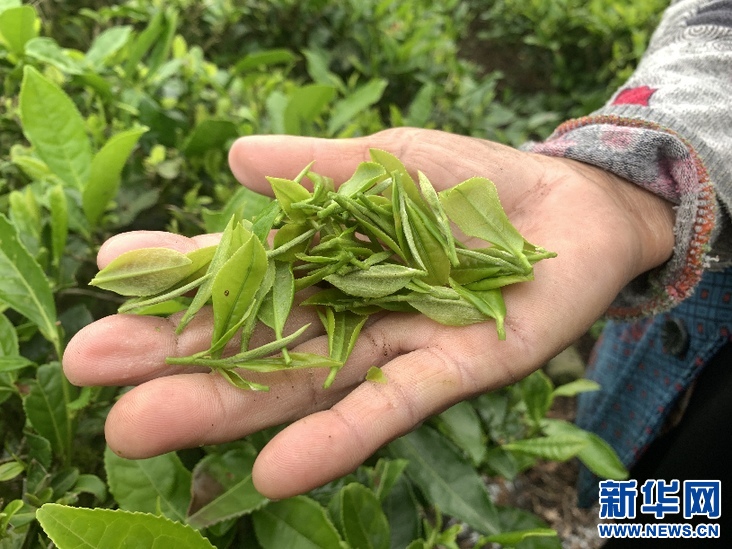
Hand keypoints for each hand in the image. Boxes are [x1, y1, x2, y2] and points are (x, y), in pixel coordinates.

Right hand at [63, 128, 674, 498]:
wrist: (574, 211)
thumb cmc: (478, 183)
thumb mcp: (395, 160)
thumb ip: (323, 169)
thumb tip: (233, 160)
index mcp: (330, 258)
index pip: (241, 270)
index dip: (178, 273)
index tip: (108, 273)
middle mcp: (348, 311)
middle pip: (253, 339)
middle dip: (172, 354)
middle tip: (87, 369)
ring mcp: (394, 347)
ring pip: (302, 383)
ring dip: (226, 407)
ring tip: (137, 428)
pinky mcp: (452, 370)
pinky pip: (388, 406)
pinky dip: (333, 436)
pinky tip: (271, 469)